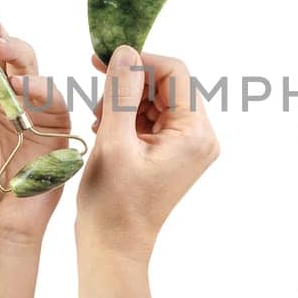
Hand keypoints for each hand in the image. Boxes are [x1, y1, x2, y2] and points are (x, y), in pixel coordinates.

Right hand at [77, 46, 218, 297]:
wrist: (114, 246)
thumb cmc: (113, 203)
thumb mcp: (113, 141)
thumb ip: (120, 92)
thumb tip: (125, 51)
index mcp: (195, 132)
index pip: (175, 72)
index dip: (139, 61)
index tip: (103, 61)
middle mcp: (200, 136)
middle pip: (168, 84)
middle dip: (130, 83)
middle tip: (97, 99)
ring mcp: (189, 146)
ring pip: (157, 99)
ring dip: (126, 100)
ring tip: (99, 120)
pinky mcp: (174, 153)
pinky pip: (153, 117)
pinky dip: (128, 115)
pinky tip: (105, 128)